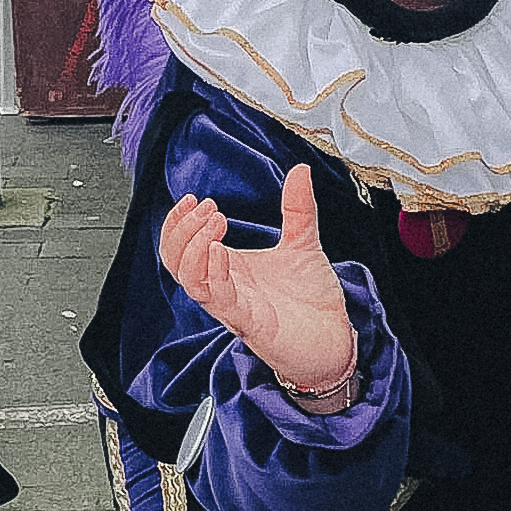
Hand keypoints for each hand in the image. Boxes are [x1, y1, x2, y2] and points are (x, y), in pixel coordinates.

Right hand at [158, 161, 356, 397]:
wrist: (335, 339)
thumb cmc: (312, 300)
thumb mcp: (304, 244)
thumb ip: (298, 209)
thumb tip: (300, 170)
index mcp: (228, 268)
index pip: (181, 245)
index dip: (178, 221)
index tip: (194, 198)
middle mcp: (223, 286)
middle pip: (174, 260)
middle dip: (181, 228)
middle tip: (207, 208)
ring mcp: (232, 305)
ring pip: (188, 278)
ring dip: (193, 245)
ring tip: (214, 221)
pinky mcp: (247, 322)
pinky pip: (217, 298)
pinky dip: (212, 272)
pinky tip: (218, 249)